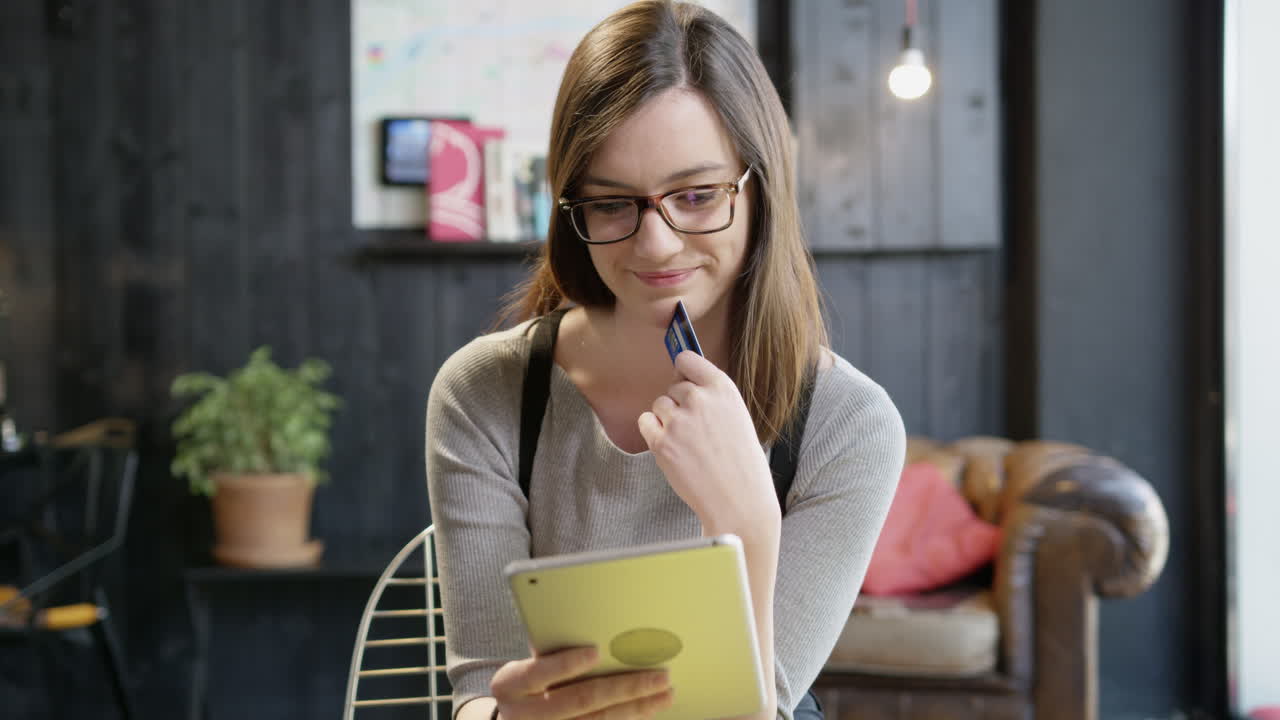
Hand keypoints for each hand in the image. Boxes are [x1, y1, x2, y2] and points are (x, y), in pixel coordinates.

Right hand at [490, 646, 673, 719]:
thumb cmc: (528, 681)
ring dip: (636, 706)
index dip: (566, 663)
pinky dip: (628, 718)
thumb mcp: (528, 663)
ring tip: (664, 692)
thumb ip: (552, 649)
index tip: (595, 651)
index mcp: (510, 685)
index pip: (537, 673)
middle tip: (659, 674)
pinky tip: (648, 708)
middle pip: (580, 700)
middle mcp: (524, 715)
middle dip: (624, 686)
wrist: (513, 719)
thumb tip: (591, 623)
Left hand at [636, 351, 778, 532]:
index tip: (683, 377)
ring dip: (667, 419)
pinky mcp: (661, 443)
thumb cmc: (741, 463)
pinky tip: (672, 447)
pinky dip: (653, 433)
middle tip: (695, 429)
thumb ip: (712, 398)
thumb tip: (682, 380)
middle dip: (680, 404)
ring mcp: (678, 421)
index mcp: (723, 389)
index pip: (688, 360)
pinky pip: (645, 422)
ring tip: (687, 442)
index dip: (683, 370)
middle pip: (674, 386)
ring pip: (659, 404)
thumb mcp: (737, 417)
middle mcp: (699, 400)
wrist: (739, 500)